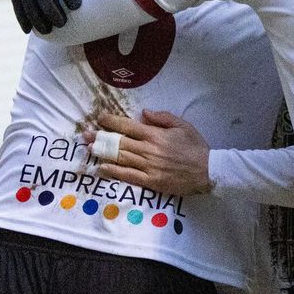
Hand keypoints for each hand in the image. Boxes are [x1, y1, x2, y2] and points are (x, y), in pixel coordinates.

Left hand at [83, 110, 212, 195]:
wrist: (208, 170)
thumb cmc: (195, 147)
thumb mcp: (183, 125)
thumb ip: (163, 117)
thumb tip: (144, 112)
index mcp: (155, 134)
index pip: (128, 126)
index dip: (112, 121)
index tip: (99, 117)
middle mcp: (148, 149)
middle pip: (119, 142)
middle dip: (101, 137)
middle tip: (85, 134)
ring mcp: (148, 166)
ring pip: (121, 158)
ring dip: (103, 153)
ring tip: (89, 149)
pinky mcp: (151, 181)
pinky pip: (129, 176)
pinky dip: (114, 171)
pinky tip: (102, 168)